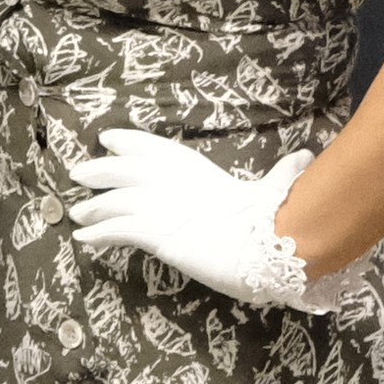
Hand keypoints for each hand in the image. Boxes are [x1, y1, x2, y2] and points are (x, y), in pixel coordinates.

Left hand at [65, 130, 348, 311]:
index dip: (129, 143)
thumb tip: (306, 157)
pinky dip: (97, 235)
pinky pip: (116, 231)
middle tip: (78, 173)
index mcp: (196, 167)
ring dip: (92, 208)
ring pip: (113, 201)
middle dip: (100, 171)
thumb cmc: (273, 217)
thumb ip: (282, 174)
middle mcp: (172, 180)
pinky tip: (83, 241)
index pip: (154, 148)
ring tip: (77, 216)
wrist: (265, 244)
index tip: (108, 140)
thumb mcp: (276, 189)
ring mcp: (161, 206)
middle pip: (124, 170)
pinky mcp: (154, 233)